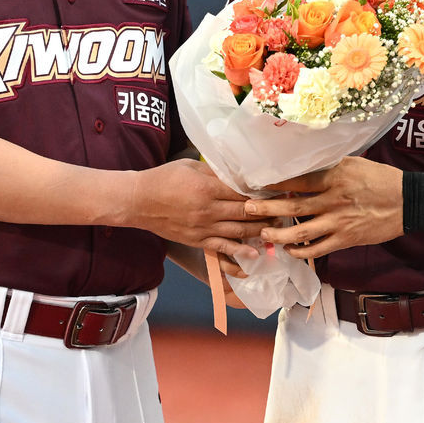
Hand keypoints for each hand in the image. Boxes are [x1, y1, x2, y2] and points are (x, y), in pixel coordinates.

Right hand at [131, 159, 265, 256]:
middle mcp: (209, 210)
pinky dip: (239, 254)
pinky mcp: (197, 241)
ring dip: (259, 232)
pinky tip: (254, 256)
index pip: (242, 192)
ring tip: (276, 230)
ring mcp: (203, 228)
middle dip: (267, 213)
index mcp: (208, 188)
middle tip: (284, 211)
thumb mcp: (191, 166)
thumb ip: (214, 173)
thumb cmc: (164, 178)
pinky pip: (222, 249)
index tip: (277, 192)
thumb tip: (236, 176)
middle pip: (245, 213)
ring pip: (238, 232)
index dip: (262, 193)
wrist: (139, 201)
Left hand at [245, 157, 403, 258]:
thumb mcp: (352, 163)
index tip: (256, 183)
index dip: (274, 183)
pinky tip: (289, 250)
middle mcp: (333, 200)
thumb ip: (327, 166)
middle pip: (293, 207)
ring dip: (279, 234)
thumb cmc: (378, 178)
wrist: (407, 201)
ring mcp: (339, 222)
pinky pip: (318, 249)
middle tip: (247, 209)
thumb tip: (302, 164)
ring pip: (302, 233)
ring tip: (264, 233)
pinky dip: (301, 251)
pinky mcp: (346, 239)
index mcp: (333, 178)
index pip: (297, 181)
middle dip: (267, 209)